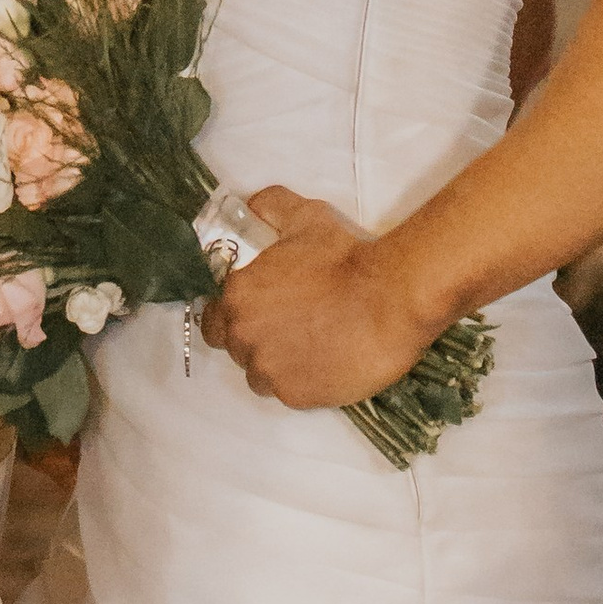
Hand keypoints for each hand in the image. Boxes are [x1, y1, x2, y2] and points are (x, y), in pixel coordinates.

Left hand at [200, 184, 434, 411]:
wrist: (389, 298)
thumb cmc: (345, 256)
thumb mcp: (305, 217)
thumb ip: (270, 207)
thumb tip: (252, 207)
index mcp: (238, 295)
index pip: (213, 318)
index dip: (233, 315)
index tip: (257, 311)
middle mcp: (244, 336)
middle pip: (236, 348)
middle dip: (256, 339)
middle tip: (288, 327)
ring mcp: (269, 370)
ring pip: (259, 375)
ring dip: (276, 363)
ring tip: (309, 347)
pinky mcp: (295, 396)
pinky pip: (288, 392)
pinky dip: (302, 380)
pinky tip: (325, 361)